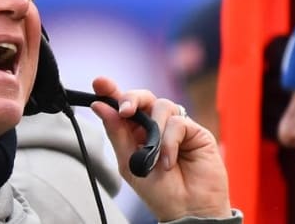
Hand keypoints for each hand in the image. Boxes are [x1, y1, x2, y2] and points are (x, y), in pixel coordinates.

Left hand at [90, 77, 230, 221]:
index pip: (122, 105)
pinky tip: (169, 161)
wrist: (187, 210)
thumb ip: (116, 133)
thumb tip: (100, 106)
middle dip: (131, 98)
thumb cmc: (159, 191)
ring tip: (155, 156)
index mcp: (135, 132)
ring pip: (161, 105)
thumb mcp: (129, 163)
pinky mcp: (195, 131)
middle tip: (124, 110)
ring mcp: (175, 127)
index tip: (99, 83)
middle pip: (142, 97)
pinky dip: (170, 142)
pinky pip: (178, 122)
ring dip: (155, 130)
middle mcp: (155, 125)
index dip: (111, 91)